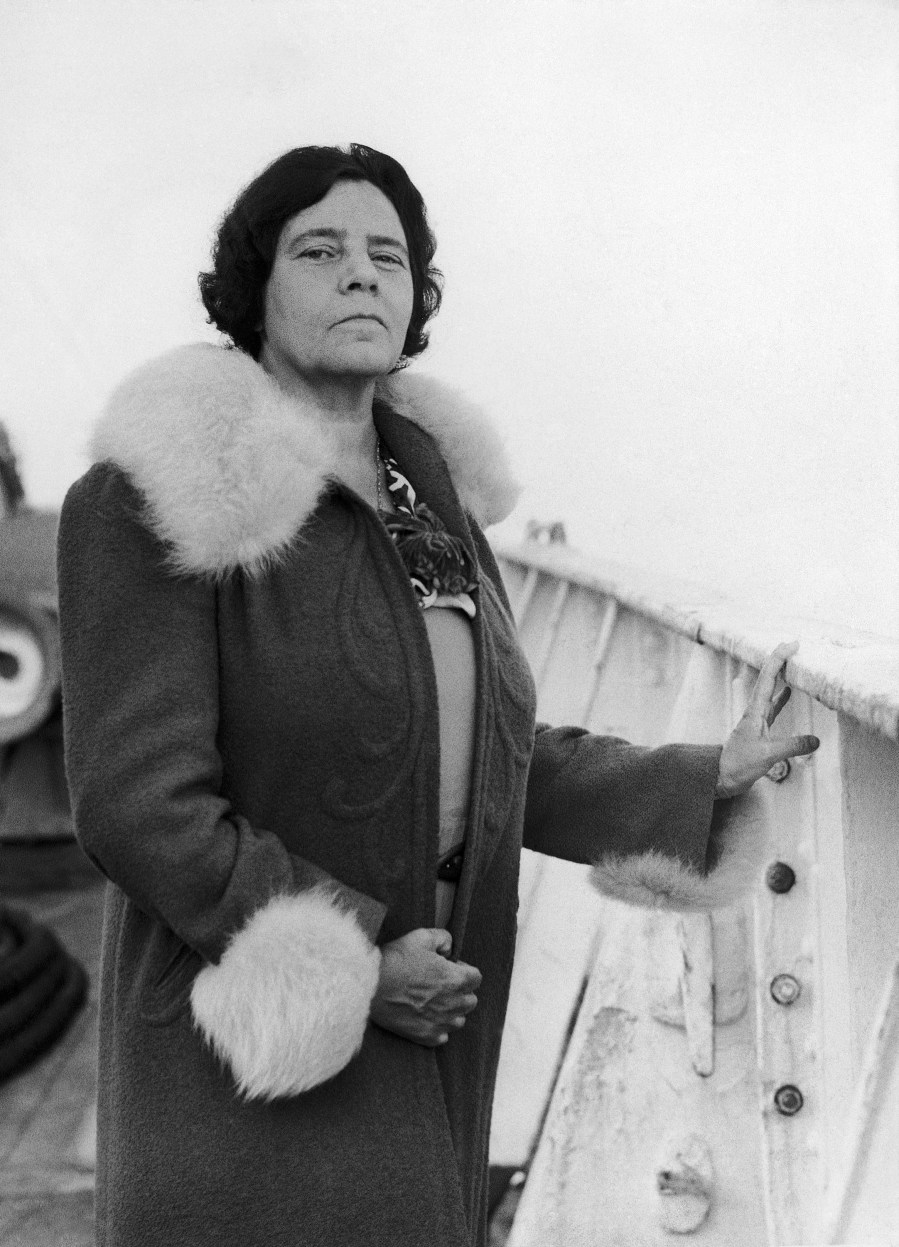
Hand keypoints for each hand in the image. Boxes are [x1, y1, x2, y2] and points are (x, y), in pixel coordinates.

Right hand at [370, 928, 480, 1047]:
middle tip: (441, 984)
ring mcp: (440, 1023)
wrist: (371, 986)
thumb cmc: (396, 960)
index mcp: (456, 979)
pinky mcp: (425, 1036)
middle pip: (471, 1001)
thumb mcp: (421, 937)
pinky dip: (438, 1028)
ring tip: (433, 1002)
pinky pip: (442, 1036)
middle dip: (460, 991)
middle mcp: (453, 1004)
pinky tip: (425, 1017)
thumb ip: (443, 938)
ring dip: (451, 1011)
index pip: (476, 978)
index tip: (450, 968)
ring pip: (459, 1020)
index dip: (464, 970)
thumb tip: (449, 948)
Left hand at [716, 642, 819, 798]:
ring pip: (770, 691)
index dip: (778, 659)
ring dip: (780, 676)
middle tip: (793, 645)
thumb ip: (793, 746)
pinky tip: (788, 692)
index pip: (768, 679)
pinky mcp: (759, 730)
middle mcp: (754, 712)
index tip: (791, 645)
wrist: (720, 777)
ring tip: (793, 663)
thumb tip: (816, 740)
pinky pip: (772, 708)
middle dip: (779, 660)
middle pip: (767, 679)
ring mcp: (756, 720)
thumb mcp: (768, 755)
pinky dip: (780, 698)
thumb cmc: (738, 765)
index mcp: (755, 712)